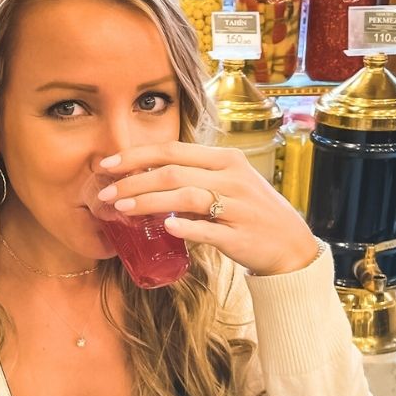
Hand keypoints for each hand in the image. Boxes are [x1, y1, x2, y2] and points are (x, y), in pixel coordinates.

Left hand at [98, 142, 318, 275]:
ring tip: (121, 208)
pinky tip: (166, 228)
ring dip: (148, 202)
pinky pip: (208, 229)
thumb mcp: (228, 184)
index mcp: (225, 160)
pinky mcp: (240, 235)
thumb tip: (146, 178)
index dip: (135, 155)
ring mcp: (237, 206)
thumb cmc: (251, 212)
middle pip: (173, 172)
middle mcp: (232, 178)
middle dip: (133, 180)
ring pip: (185, 196)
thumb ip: (194, 178)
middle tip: (105, 192)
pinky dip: (185, 228)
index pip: (172, 150)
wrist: (290, 245)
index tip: (106, 164)